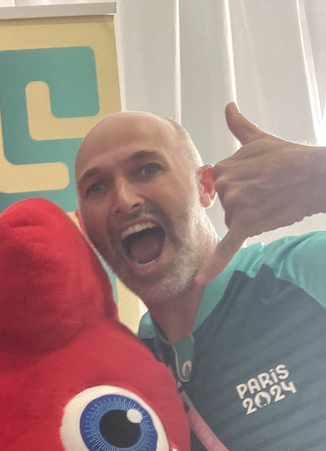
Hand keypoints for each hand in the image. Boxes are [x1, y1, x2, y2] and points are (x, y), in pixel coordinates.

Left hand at [196, 102, 325, 283]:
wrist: (316, 175)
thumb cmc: (288, 157)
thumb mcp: (259, 139)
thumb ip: (239, 127)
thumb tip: (228, 106)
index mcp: (222, 168)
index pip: (216, 188)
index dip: (238, 187)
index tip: (255, 180)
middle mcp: (225, 185)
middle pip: (224, 206)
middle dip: (244, 203)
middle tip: (268, 190)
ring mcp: (236, 204)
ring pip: (233, 221)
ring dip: (251, 217)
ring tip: (273, 200)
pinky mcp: (247, 224)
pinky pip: (227, 248)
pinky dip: (213, 265)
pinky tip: (199, 282)